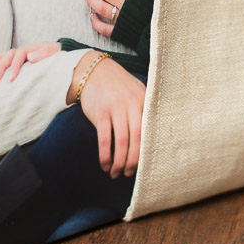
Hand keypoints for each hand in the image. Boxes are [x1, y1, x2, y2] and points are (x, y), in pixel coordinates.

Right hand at [0, 41, 59, 82]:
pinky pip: (5, 58)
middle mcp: (22, 50)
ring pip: (4, 55)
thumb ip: (43, 53)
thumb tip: (29, 57)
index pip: (19, 55)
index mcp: (30, 49)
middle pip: (8, 55)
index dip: (14, 66)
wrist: (58, 51)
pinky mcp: (17, 58)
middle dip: (1, 67)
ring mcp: (19, 53)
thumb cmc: (55, 54)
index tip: (11, 78)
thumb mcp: (52, 52)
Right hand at [67, 51, 144, 177]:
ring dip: (119, 161)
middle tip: (129, 174)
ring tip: (115, 173)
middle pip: (137, 139)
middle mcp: (132, 104)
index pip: (150, 131)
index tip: (145, 166)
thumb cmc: (117, 85)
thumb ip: (143, 111)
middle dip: (133, 161)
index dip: (147, 151)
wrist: (94, 69)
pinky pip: (104, 138)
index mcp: (144, 101)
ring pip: (121, 141)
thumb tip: (149, 141)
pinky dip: (105, 154)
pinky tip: (105, 164)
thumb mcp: (135, 92)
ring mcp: (116, 108)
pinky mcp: (100, 112)